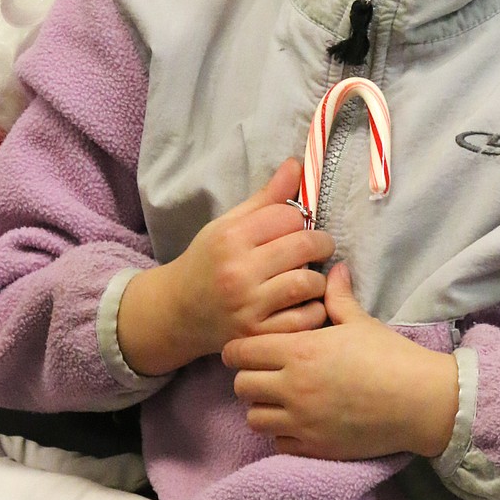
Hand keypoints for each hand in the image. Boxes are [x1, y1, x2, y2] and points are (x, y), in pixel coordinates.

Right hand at [117, 158, 333, 374]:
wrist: (178, 311)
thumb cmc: (208, 262)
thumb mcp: (228, 225)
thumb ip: (265, 199)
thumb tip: (297, 164)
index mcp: (231, 238)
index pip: (288, 216)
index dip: (300, 218)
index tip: (299, 226)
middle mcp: (238, 272)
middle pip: (304, 245)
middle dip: (320, 244)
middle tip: (319, 248)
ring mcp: (248, 307)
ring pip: (308, 283)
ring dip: (318, 279)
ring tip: (310, 277)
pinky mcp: (258, 335)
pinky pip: (304, 320)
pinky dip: (313, 310)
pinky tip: (304, 304)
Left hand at [223, 263, 457, 458]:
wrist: (421, 401)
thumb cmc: (390, 356)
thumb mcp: (360, 322)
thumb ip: (337, 297)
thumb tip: (334, 269)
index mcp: (299, 351)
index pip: (240, 352)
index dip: (240, 350)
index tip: (249, 350)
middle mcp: (293, 387)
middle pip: (240, 386)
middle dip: (248, 378)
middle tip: (265, 374)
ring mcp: (302, 421)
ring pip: (254, 418)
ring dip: (263, 408)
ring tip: (280, 400)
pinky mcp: (315, 447)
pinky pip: (278, 442)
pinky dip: (282, 433)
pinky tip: (299, 421)